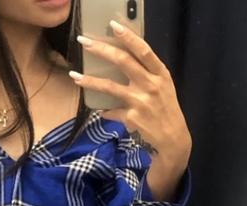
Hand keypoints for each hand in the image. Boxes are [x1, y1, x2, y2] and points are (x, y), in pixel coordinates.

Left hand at [69, 20, 191, 199]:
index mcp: (160, 73)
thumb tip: (123, 61)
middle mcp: (151, 84)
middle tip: (84, 41)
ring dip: (89, 80)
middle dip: (101, 49)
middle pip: (123, 61)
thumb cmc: (165, 109)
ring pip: (109, 86)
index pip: (143, 50)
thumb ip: (147, 74)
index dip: (128, 37)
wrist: (172, 138)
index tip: (113, 26)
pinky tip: (100, 111)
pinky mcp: (131, 117)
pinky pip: (111, 111)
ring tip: (74, 76)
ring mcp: (141, 101)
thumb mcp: (163, 87)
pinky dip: (105, 111)